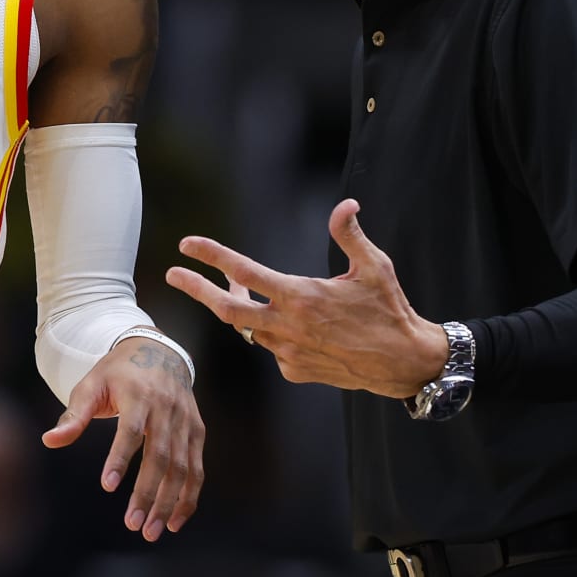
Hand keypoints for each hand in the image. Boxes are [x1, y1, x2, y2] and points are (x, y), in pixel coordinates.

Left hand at [41, 337, 203, 541]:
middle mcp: (167, 408)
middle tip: (132, 525)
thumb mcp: (91, 386)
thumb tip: (48, 441)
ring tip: (151, 531)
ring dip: (169, 502)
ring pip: (181, 468)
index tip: (107, 486)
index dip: (120, 458)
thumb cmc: (116, 373)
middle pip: (160, 456)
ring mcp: (185, 421)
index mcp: (138, 394)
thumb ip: (73, 416)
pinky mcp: (197, 431)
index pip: (130, 430)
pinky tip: (175, 521)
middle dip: (147, 493)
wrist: (159, 351)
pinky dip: (189, 497)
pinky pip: (196, 469)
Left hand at [166, 198, 447, 397]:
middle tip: (173, 275)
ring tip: (240, 287)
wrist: (403, 363)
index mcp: (302, 296)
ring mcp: (290, 352)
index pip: (246, 272)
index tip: (187, 245)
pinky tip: (294, 323)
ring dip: (242, 306)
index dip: (213, 256)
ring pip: (252, 328)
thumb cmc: (389, 310)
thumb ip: (350, 236)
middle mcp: (289, 326)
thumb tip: (345, 205)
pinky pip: (273, 347)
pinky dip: (274, 332)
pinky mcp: (296, 371)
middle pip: (228, 310)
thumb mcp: (374, 267)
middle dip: (197, 290)